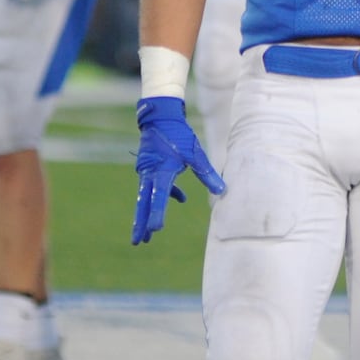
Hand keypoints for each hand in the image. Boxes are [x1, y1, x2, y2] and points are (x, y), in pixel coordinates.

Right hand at [131, 97, 225, 244]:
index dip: (158, 214)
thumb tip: (222, 191)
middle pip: (144, 203)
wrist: (161, 118)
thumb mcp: (195, 154)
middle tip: (138, 241)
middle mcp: (150, 174)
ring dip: (146, 215)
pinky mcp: (148, 168)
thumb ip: (206, 173)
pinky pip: (153, 187)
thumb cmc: (179, 135)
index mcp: (162, 171)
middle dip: (141, 223)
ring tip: (146, 233)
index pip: (159, 197)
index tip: (155, 230)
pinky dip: (163, 194)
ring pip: (145, 198)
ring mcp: (146, 171)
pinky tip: (180, 198)